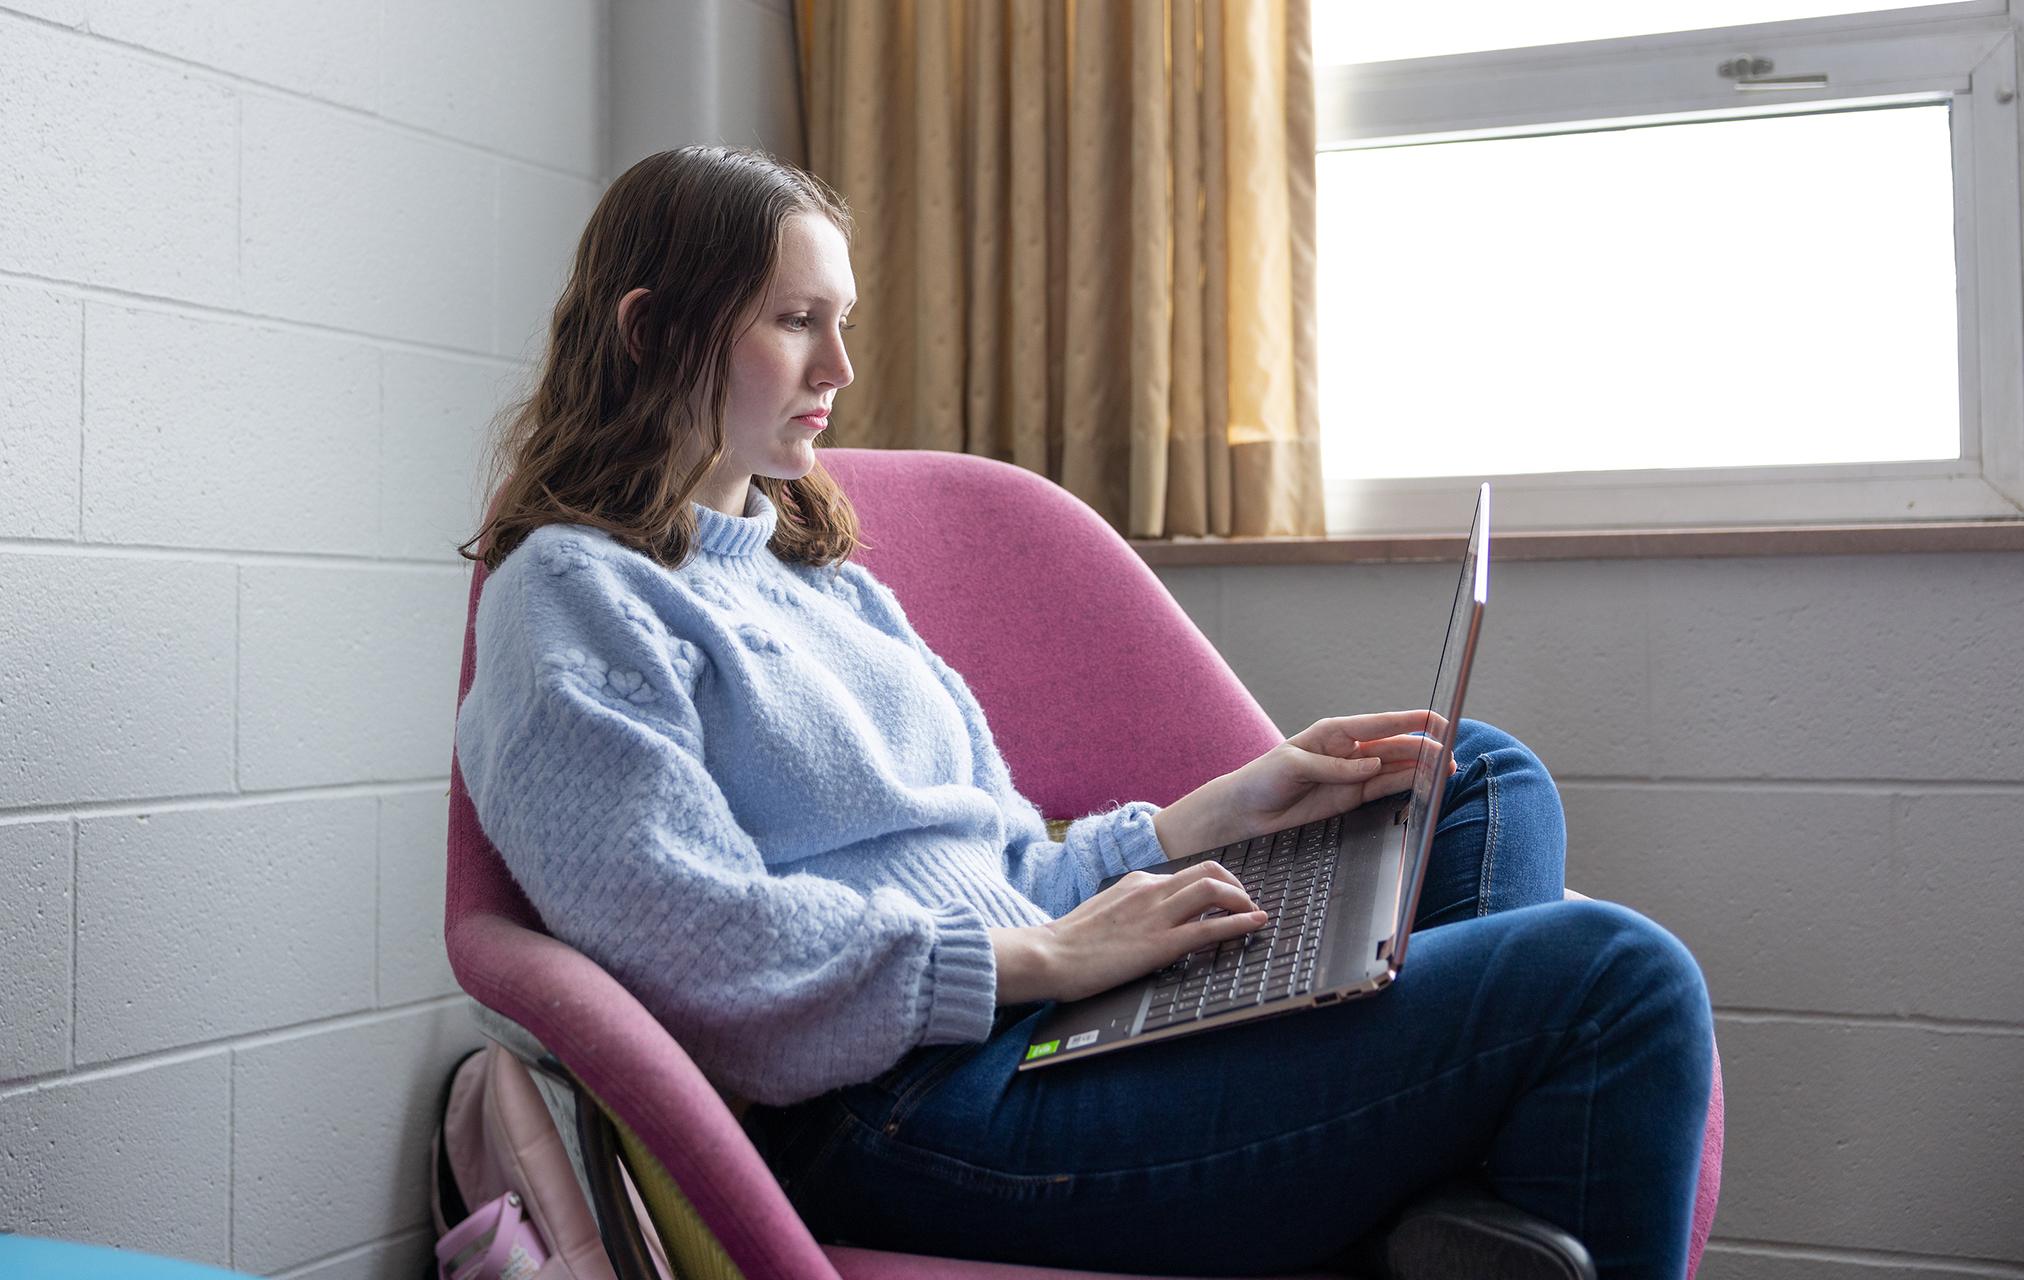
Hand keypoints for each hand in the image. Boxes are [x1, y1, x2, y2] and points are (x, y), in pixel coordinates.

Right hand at [1027, 861, 1268, 1002]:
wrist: (1048, 955)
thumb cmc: (1070, 941)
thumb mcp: (1105, 910)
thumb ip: (1131, 907)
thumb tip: (1150, 917)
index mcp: (1137, 882)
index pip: (1186, 873)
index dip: (1214, 882)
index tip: (1226, 895)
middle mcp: (1150, 890)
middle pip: (1208, 870)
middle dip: (1236, 883)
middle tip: (1247, 901)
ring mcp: (1156, 915)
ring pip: (1213, 890)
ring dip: (1242, 899)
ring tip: (1255, 912)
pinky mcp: (1160, 944)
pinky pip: (1209, 928)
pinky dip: (1240, 923)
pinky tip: (1255, 924)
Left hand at [1158, 710, 1455, 856]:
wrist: (1245, 812)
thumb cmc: (1261, 779)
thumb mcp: (1294, 766)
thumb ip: (1334, 766)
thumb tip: (1371, 765)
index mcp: (1335, 731)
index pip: (1384, 722)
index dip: (1415, 722)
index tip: (1441, 724)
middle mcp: (1350, 749)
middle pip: (1398, 745)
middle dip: (1426, 750)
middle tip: (1451, 761)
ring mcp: (1353, 773)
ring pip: (1397, 767)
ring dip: (1422, 770)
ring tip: (1446, 775)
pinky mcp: (1351, 796)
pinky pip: (1385, 789)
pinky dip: (1406, 787)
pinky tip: (1425, 787)